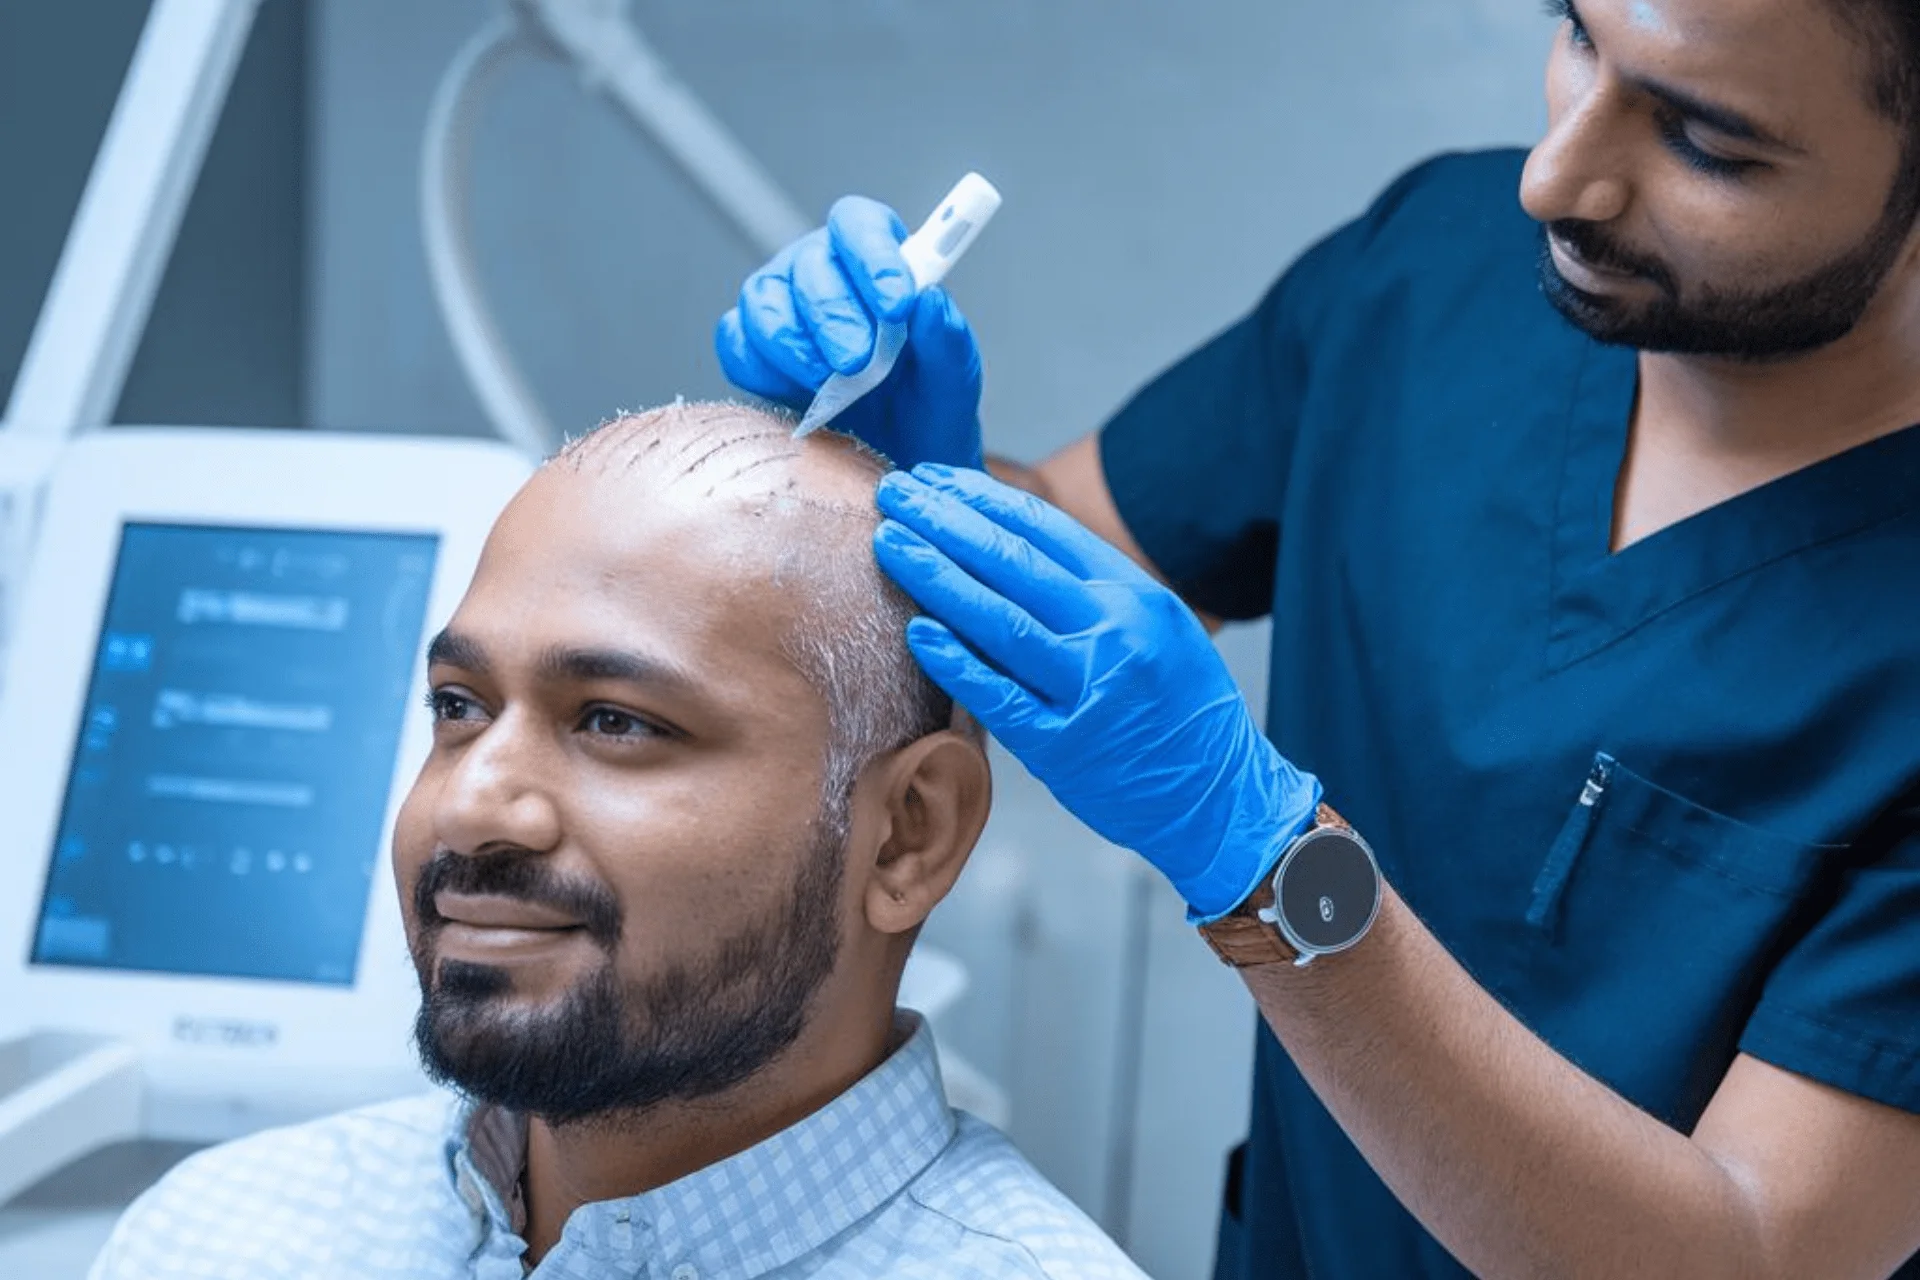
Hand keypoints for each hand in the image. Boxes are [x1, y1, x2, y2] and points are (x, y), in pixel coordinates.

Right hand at [714, 196, 983, 470]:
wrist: (897, 461)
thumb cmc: (926, 408)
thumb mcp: (953, 379)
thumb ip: (948, 337)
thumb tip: (929, 299)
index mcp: (878, 259)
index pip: (861, 224)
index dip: (873, 255)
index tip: (896, 301)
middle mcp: (823, 271)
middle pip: (810, 264)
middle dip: (833, 315)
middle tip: (857, 361)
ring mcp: (780, 306)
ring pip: (764, 299)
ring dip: (795, 345)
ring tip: (832, 388)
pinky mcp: (750, 349)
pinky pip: (738, 344)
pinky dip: (764, 372)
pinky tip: (799, 396)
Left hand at [872, 464, 1321, 918]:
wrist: (1224, 799)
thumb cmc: (1180, 710)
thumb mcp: (1156, 627)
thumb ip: (1089, 592)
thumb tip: (1001, 546)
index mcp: (1135, 595)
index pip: (1045, 529)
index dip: (981, 499)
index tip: (934, 480)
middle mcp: (1116, 633)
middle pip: (1015, 563)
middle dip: (946, 522)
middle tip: (895, 494)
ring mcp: (1090, 690)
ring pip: (1001, 621)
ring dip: (937, 576)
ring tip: (890, 544)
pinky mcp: (1065, 748)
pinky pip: (1000, 697)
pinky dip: (956, 663)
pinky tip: (918, 632)